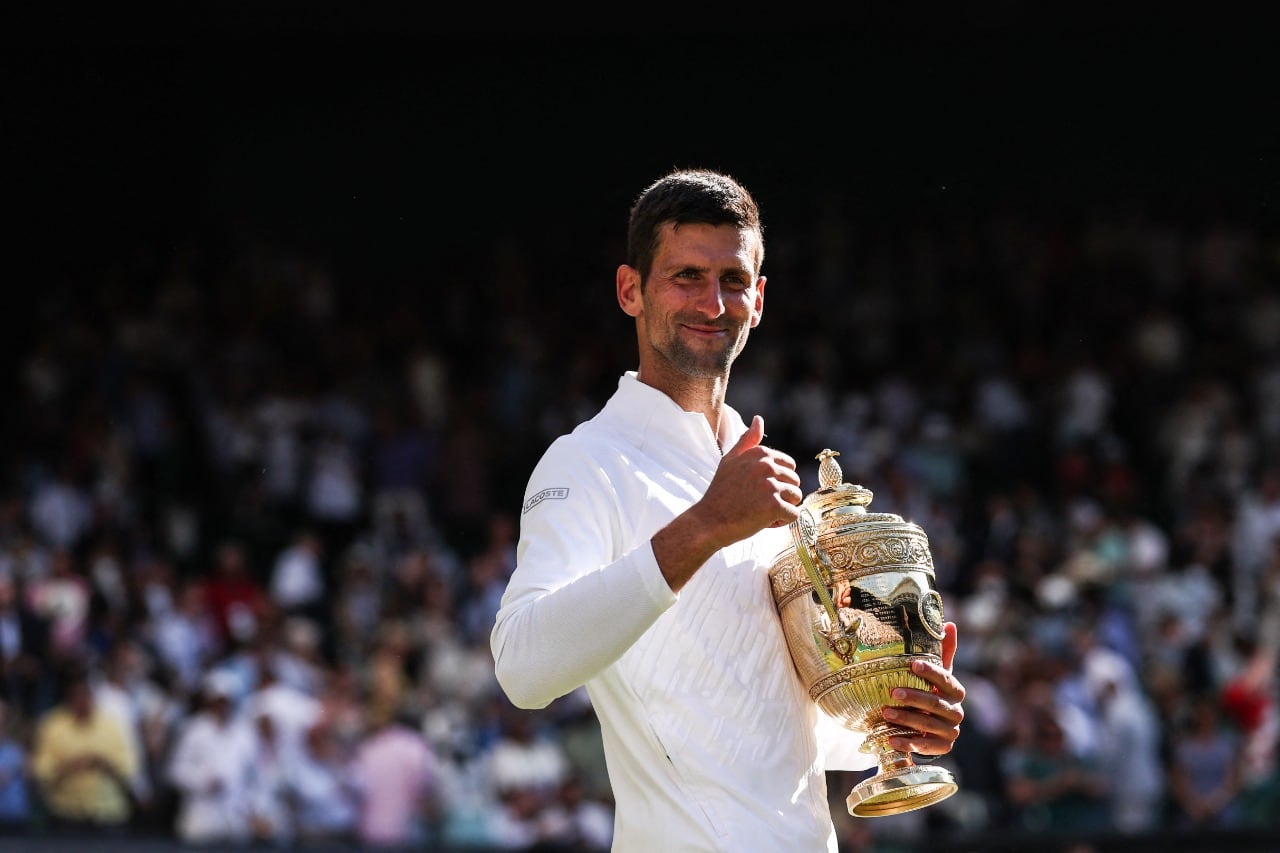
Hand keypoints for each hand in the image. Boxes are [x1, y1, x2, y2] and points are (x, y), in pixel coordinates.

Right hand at [651, 415, 801, 591]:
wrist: (708, 521)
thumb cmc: (720, 493)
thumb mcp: (730, 461)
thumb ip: (747, 441)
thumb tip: (759, 419)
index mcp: (759, 453)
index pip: (788, 465)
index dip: (776, 480)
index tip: (757, 488)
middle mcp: (766, 465)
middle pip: (794, 482)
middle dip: (781, 495)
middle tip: (756, 502)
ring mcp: (770, 485)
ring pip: (796, 498)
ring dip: (782, 508)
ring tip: (760, 512)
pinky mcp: (774, 505)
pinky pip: (793, 514)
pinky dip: (781, 522)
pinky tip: (762, 521)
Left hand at [884, 621, 964, 758]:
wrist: (932, 727)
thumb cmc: (932, 693)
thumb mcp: (937, 674)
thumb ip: (943, 651)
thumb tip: (949, 623)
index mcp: (956, 691)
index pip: (946, 679)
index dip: (931, 672)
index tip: (912, 664)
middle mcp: (956, 712)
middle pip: (936, 704)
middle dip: (914, 698)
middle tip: (893, 692)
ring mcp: (950, 732)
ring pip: (928, 725)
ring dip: (906, 719)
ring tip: (885, 713)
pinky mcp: (942, 748)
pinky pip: (924, 747)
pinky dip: (907, 744)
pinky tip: (890, 739)